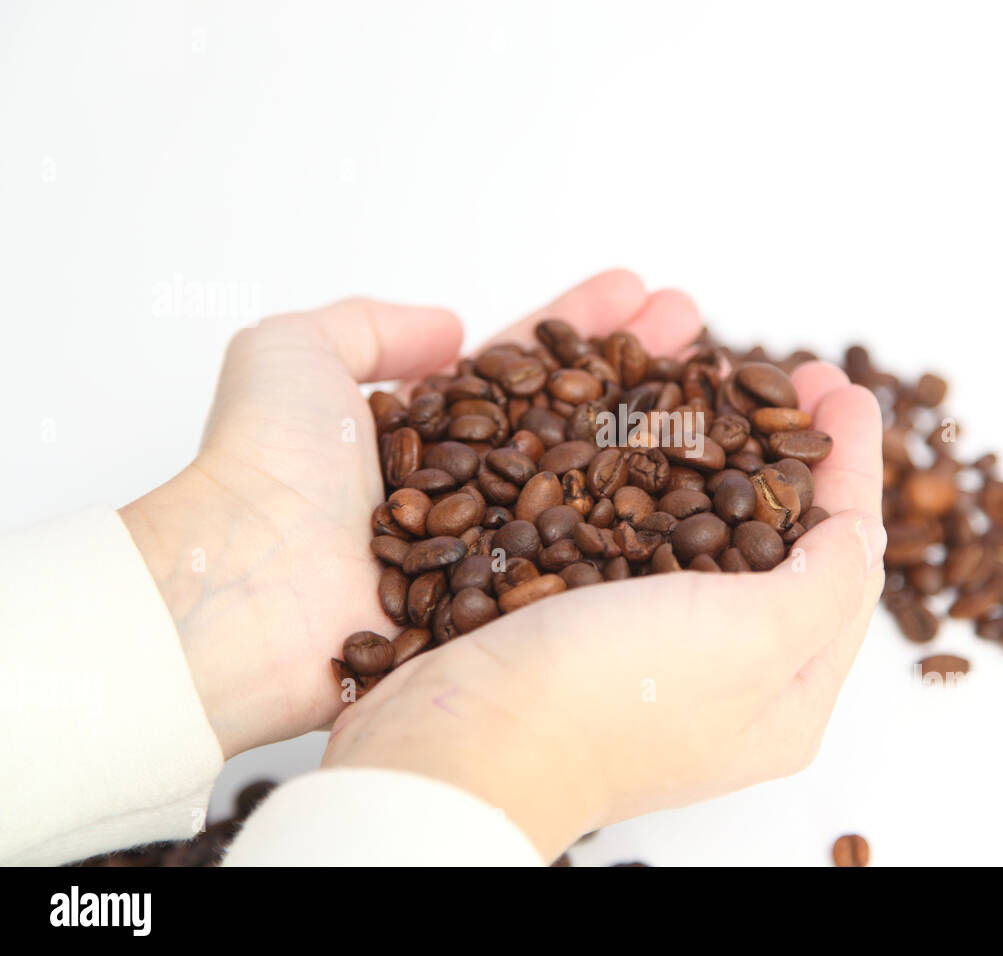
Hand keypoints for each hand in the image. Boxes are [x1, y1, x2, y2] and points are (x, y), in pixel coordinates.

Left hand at [121, 270, 683, 756]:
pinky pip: (593, 558)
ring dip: (662, 434)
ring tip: (723, 390)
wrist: (240, 590)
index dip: (585, 326)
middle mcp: (476, 489)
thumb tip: (447, 330)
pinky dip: (652, 526)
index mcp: (434, 430)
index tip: (640, 291)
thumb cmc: (259, 468)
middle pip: (577, 416)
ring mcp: (500, 550)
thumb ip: (366, 323)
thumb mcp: (290, 351)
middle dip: (642, 367)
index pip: (528, 365)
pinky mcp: (515, 608)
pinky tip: (708, 491)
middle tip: (700, 328)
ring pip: (599, 482)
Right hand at [321, 347, 884, 860]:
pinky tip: (643, 430)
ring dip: (722, 450)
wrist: (456, 743)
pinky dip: (649, 474)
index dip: (850, 467)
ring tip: (720, 384)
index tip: (845, 387)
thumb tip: (862, 530)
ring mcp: (652, 647)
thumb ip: (827, 583)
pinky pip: (637, 531)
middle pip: (780, 541)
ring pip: (705, 527)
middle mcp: (726, 673)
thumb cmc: (611, 698)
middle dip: (789, 451)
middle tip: (788, 376)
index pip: (846, 561)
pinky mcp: (586, 622)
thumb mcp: (752, 641)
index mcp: (785, 693)